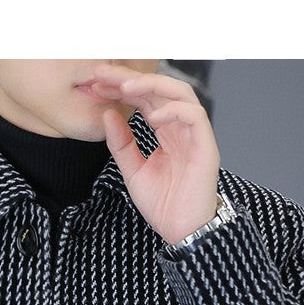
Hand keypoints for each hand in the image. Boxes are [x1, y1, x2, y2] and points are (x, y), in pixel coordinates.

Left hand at [90, 62, 220, 245]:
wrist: (182, 231)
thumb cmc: (164, 205)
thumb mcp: (133, 172)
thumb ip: (122, 144)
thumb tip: (108, 114)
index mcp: (166, 132)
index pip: (144, 98)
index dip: (122, 88)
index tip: (97, 84)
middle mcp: (181, 128)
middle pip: (159, 89)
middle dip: (131, 78)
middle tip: (105, 74)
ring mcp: (195, 135)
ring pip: (179, 93)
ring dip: (152, 85)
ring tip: (126, 87)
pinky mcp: (206, 145)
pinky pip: (194, 116)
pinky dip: (173, 111)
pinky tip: (152, 116)